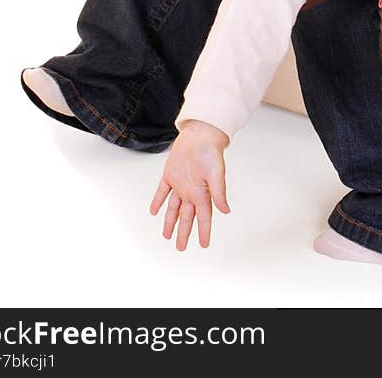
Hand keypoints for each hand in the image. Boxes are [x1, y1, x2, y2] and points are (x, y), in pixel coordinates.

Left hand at [149, 120, 230, 250]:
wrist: (199, 134)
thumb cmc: (210, 152)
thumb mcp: (217, 174)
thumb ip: (219, 193)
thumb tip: (226, 210)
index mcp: (203, 194)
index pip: (204, 218)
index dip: (204, 232)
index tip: (204, 245)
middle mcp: (191, 192)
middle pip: (187, 217)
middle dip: (184, 233)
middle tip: (181, 247)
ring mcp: (180, 184)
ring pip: (174, 208)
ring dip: (170, 221)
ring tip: (167, 235)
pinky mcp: (170, 175)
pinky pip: (163, 192)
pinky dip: (158, 201)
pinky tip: (154, 210)